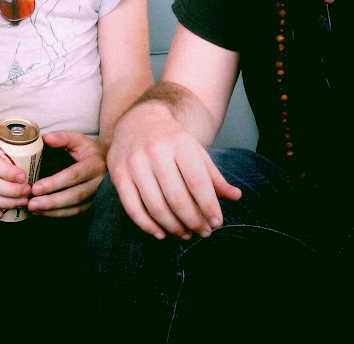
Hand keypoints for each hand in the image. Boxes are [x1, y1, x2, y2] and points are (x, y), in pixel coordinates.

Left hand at [27, 130, 105, 217]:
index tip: (36, 187)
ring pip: (75, 208)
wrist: (105, 161)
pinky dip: (58, 214)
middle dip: (52, 201)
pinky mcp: (92, 205)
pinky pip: (75, 212)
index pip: (74, 175)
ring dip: (53, 211)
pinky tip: (42, 213)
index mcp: (95, 164)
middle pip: (75, 195)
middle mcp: (99, 183)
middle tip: (32, 203)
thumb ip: (62, 138)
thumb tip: (46, 138)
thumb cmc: (86, 149)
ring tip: (33, 209)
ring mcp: (97, 196)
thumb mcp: (77, 139)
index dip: (55, 183)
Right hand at [106, 101, 240, 239]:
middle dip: (193, 221)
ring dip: (173, 227)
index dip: (209, 206)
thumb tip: (235, 197)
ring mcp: (134, 162)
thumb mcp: (195, 151)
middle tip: (203, 232)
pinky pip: (132, 208)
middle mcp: (155, 151)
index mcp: (179, 143)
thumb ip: (213, 176)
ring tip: (185, 233)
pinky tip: (161, 233)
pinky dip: (147, 225)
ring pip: (155, 206)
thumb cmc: (172, 141)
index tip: (217, 223)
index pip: (197, 181)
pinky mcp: (118, 173)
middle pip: (176, 198)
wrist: (138, 121)